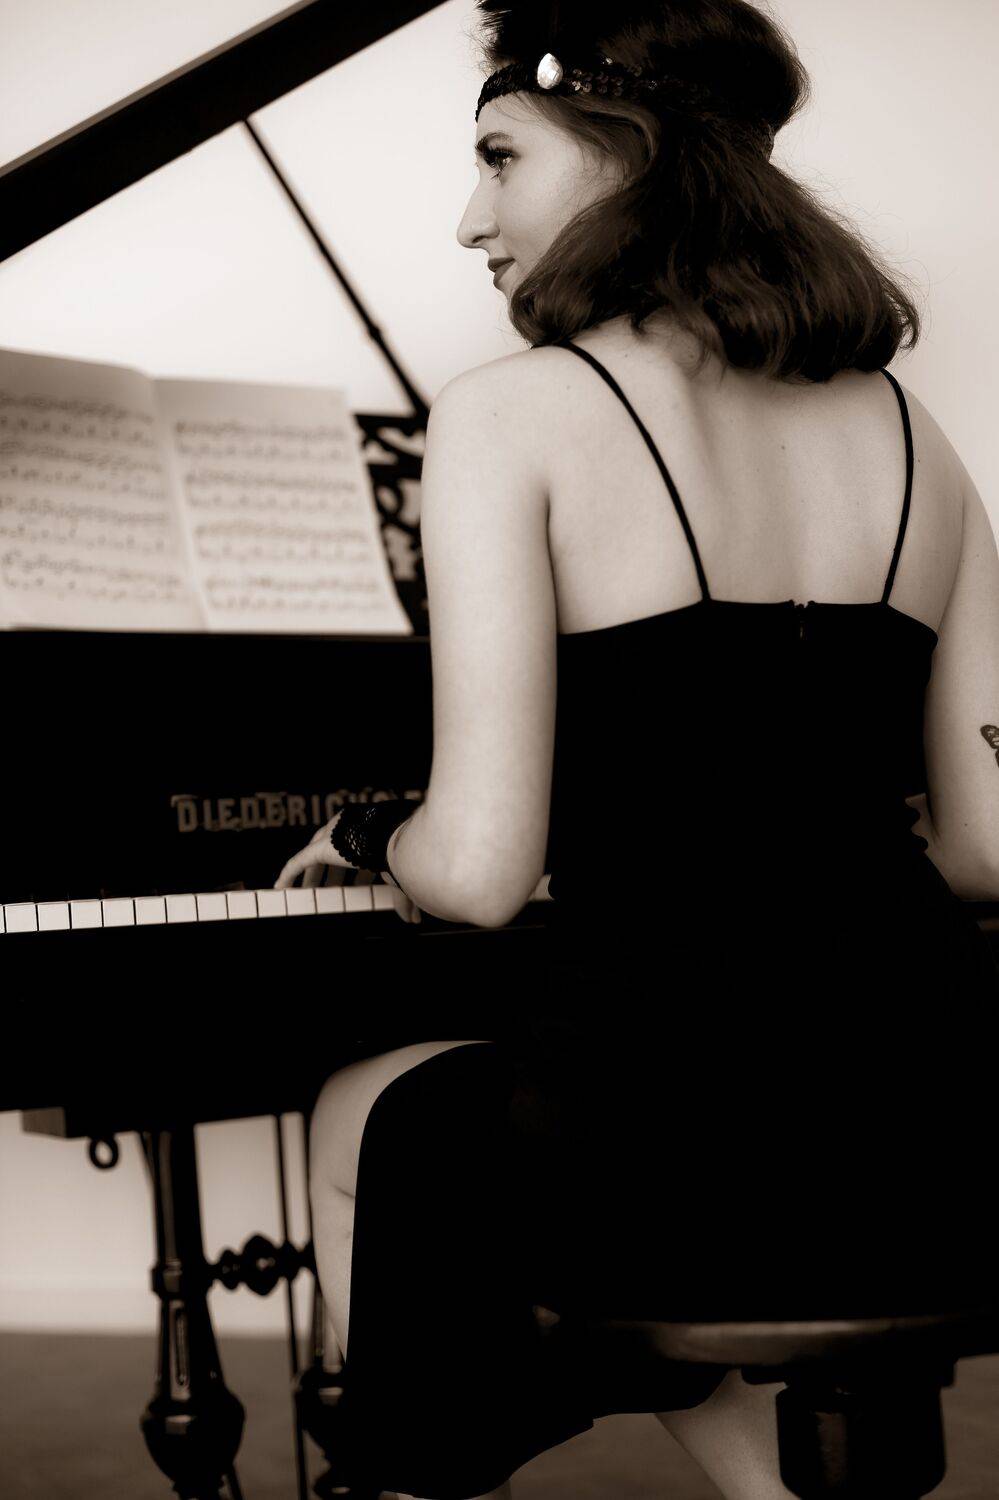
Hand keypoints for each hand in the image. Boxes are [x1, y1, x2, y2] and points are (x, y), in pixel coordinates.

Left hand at [273, 811, 421, 923]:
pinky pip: (299, 861)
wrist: (395, 841)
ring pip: (314, 857)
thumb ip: (401, 899)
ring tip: (306, 893)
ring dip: (311, 877)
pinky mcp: (320, 847)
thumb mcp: (399, 878)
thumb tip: (412, 919)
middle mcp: (347, 829)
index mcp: (367, 834)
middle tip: (327, 891)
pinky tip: (280, 887)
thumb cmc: (402, 854)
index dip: (357, 875)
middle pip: (333, 854)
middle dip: (330, 875)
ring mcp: (331, 836)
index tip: (357, 888)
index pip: (358, 854)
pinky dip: (289, 874)